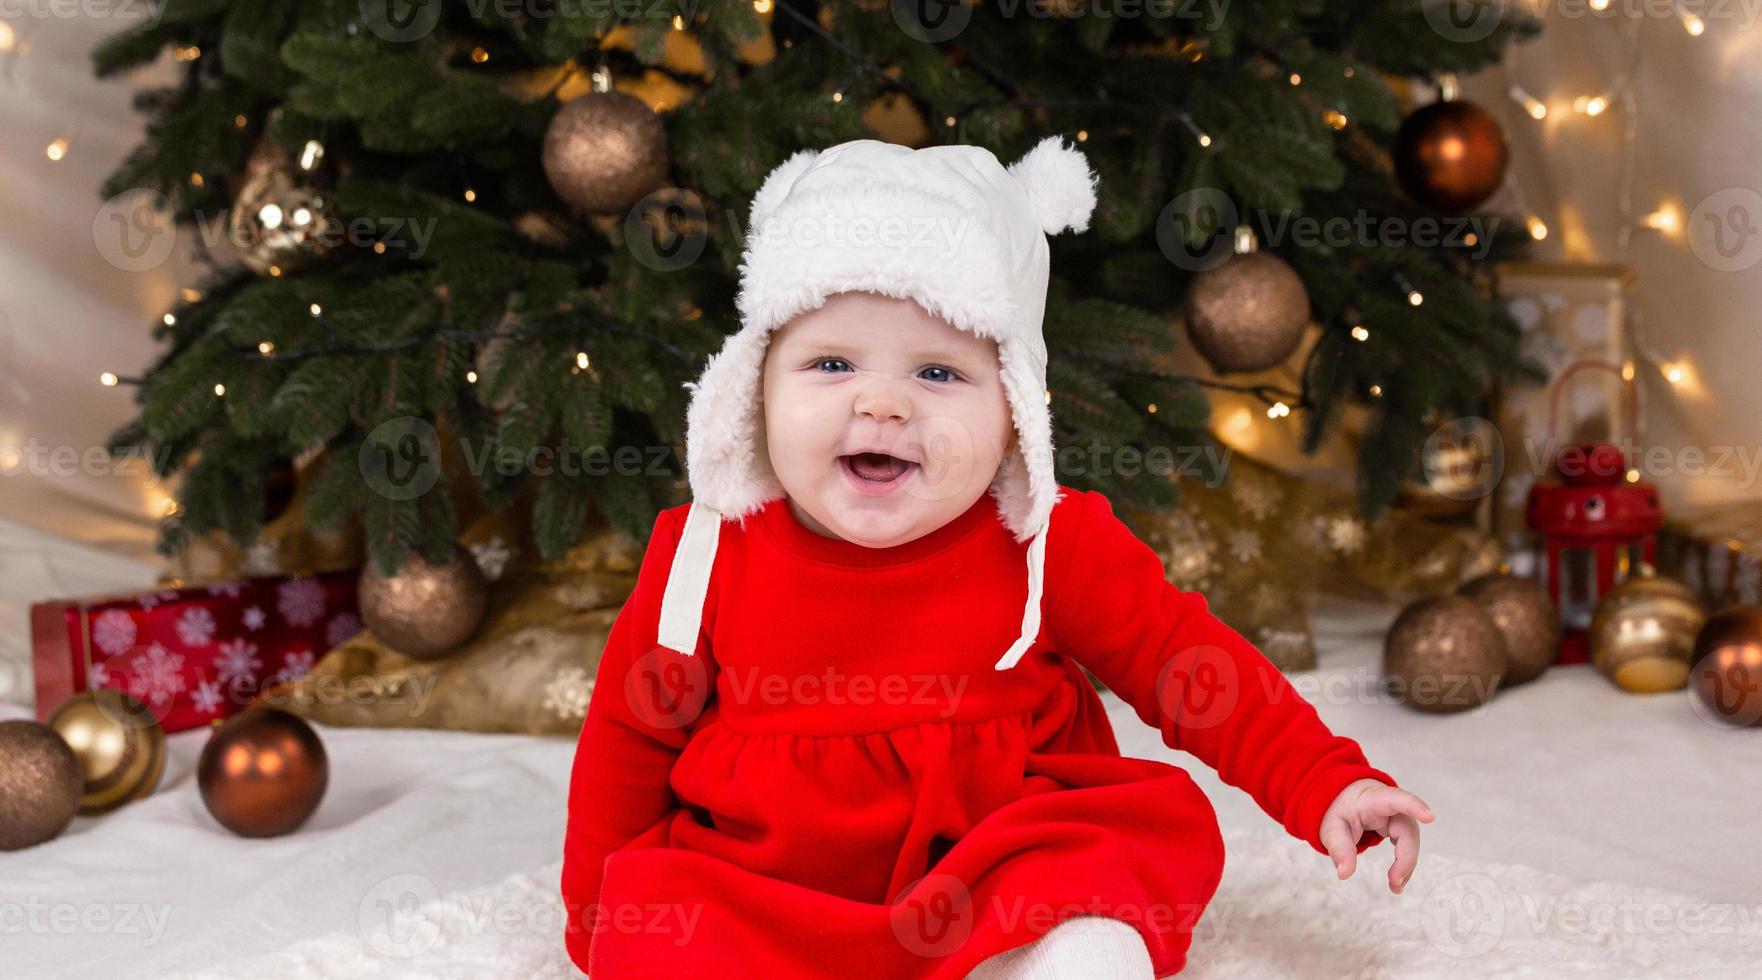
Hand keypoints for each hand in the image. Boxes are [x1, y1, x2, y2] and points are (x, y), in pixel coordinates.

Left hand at [1318, 778, 1433, 894]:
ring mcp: (1400, 817)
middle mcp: (1392, 807)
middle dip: (1405, 858)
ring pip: (1411, 841)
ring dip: (1406, 865)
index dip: (1413, 806)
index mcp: (1374, 799)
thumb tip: (1344, 874)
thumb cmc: (1341, 811)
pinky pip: (1408, 846)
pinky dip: (1404, 864)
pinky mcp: (1401, 828)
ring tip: (1395, 887)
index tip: (1430, 816)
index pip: (1395, 799)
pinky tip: (1397, 880)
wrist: (1348, 801)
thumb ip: (1338, 848)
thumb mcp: (1331, 828)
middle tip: (1395, 882)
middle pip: (1408, 830)